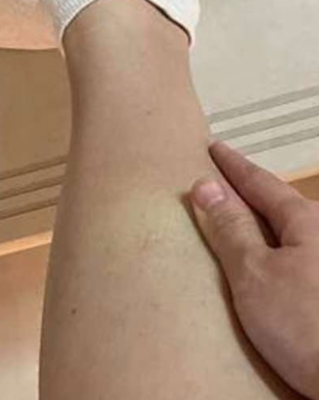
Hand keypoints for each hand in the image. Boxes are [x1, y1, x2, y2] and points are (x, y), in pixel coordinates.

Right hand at [190, 142, 318, 398]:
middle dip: (253, 193)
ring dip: (266, 225)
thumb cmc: (306, 324)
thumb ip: (231, 230)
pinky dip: (278, 251)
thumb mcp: (254, 274)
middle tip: (225, 182)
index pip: (261, 184)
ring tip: (242, 222)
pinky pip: (300, 258)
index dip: (234, 167)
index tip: (214, 148)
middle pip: (283, 205)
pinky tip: (272, 265)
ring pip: (295, 233)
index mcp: (308, 222)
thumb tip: (207, 185)